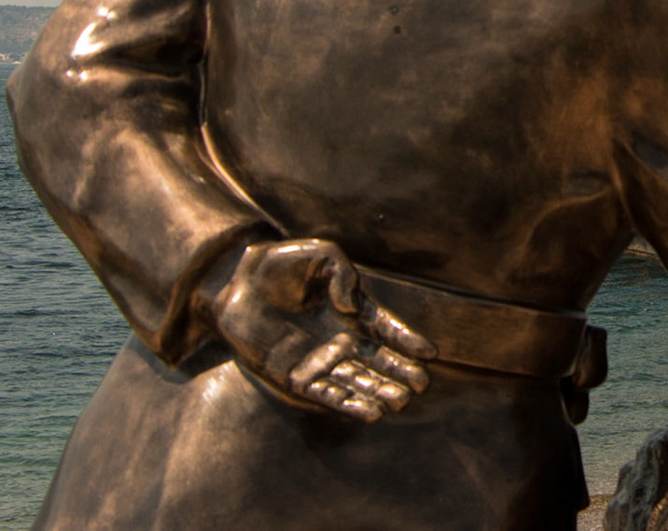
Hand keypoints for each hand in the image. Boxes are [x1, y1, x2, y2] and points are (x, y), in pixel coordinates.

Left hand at [204, 239, 436, 421]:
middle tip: (422, 386)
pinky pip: (328, 395)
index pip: (386, 329)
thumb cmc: (280, 264)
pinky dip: (350, 405)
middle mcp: (341, 339)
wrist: (237, 284)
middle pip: (378, 361)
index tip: (430, 353)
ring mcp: (319, 361)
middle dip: (400, 373)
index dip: (408, 341)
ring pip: (357, 382)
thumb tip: (350, 309)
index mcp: (352, 311)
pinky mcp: (296, 378)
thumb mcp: (320, 254)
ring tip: (400, 402)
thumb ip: (343, 274)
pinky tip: (372, 413)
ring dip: (379, 393)